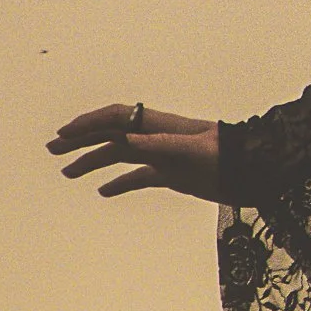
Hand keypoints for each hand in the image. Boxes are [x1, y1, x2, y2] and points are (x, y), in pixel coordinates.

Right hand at [47, 104, 222, 200]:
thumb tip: (128, 141)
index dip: (89, 124)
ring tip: (67, 173)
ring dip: (93, 161)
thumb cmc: (229, 156)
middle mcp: (158, 138)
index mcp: (160, 126)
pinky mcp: (174, 175)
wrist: (257, 170)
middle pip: (112, 134)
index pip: (116, 118)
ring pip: (121, 156)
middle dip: (81, 139)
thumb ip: (162, 145)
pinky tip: (104, 192)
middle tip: (53, 149)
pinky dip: (120, 183)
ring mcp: (165, 156)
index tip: (64, 134)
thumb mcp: (195, 150)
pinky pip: (140, 177)